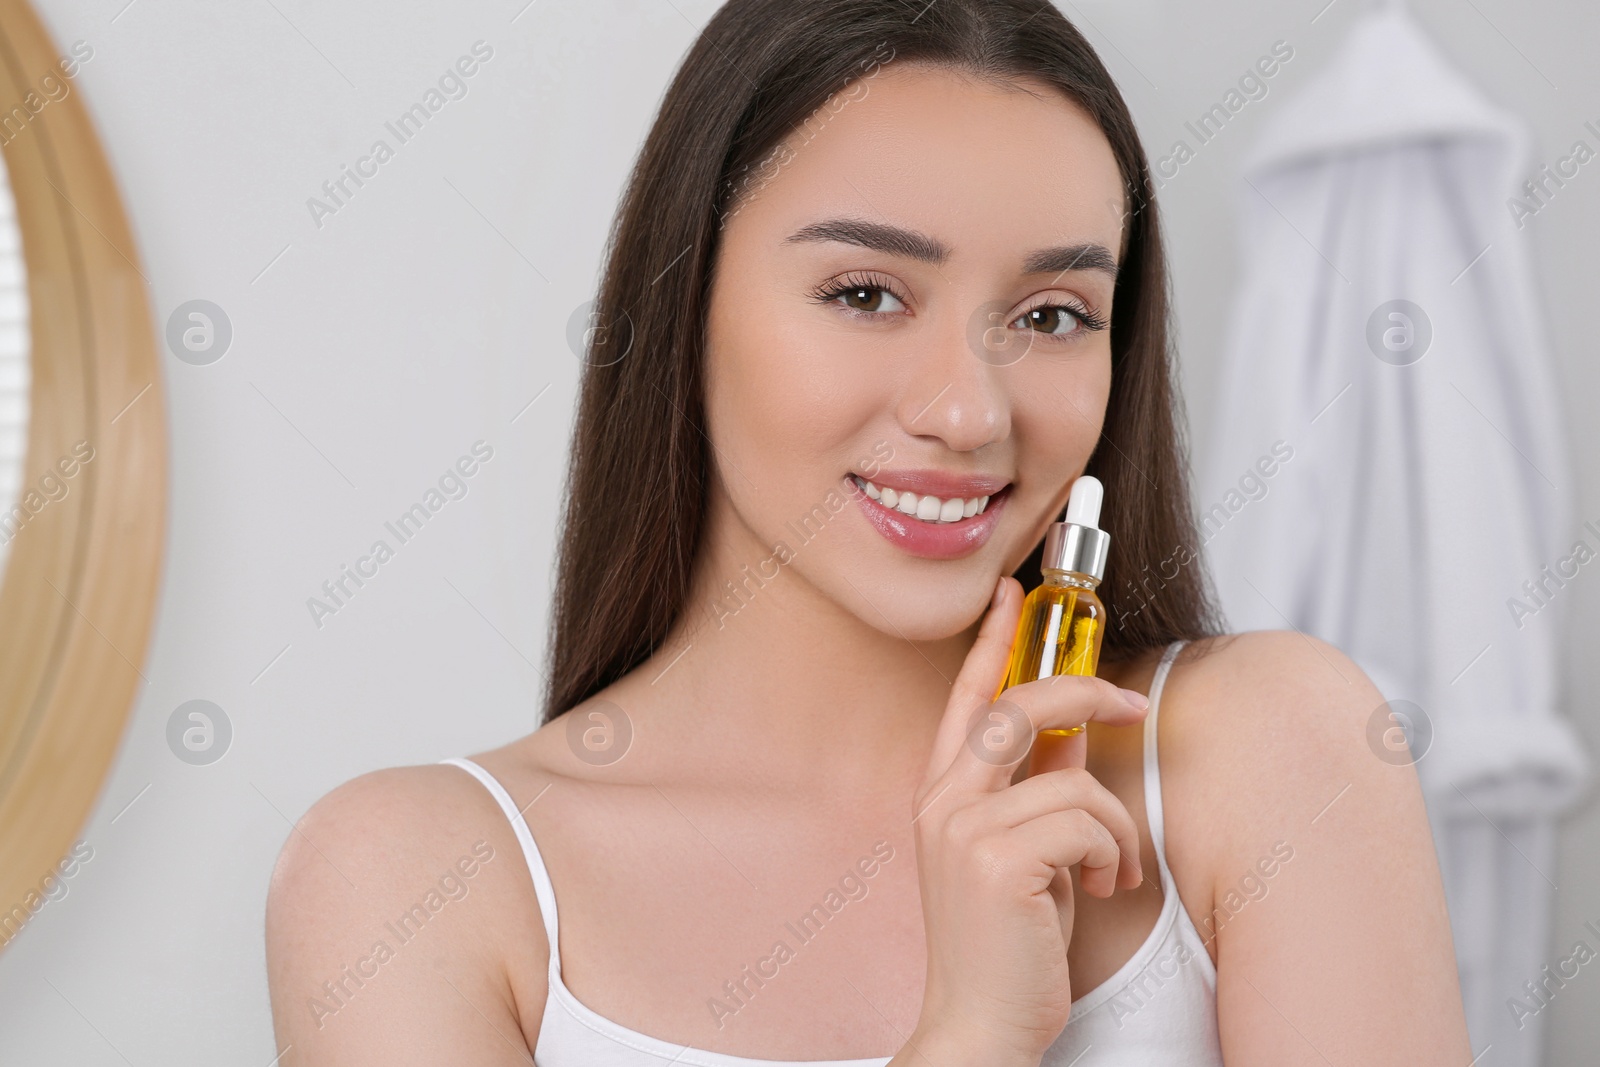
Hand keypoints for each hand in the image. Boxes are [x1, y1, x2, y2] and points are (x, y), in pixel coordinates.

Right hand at [904, 577, 1149, 1061]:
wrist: (979, 1023)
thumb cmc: (1005, 945)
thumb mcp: (1020, 855)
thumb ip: (1034, 794)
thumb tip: (1074, 742)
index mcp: (943, 795)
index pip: (967, 699)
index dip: (991, 641)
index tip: (1013, 596)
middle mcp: (944, 802)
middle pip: (1022, 708)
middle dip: (1088, 693)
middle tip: (1133, 704)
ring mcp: (964, 829)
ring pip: (1074, 781)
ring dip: (1113, 829)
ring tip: (1110, 871)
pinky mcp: (996, 860)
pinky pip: (1085, 822)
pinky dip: (1110, 856)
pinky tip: (1100, 889)